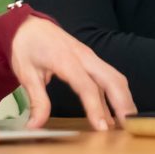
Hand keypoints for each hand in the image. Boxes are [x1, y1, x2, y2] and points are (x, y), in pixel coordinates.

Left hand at [10, 17, 136, 130]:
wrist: (29, 26)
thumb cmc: (27, 47)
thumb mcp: (26, 75)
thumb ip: (36, 100)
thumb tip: (35, 125)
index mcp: (65, 60)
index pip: (87, 87)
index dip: (96, 108)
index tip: (102, 127)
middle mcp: (83, 57)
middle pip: (112, 79)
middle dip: (123, 103)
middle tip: (128, 126)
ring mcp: (90, 57)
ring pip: (115, 77)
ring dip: (124, 98)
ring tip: (127, 122)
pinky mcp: (91, 60)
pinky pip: (108, 78)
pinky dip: (115, 95)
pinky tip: (115, 114)